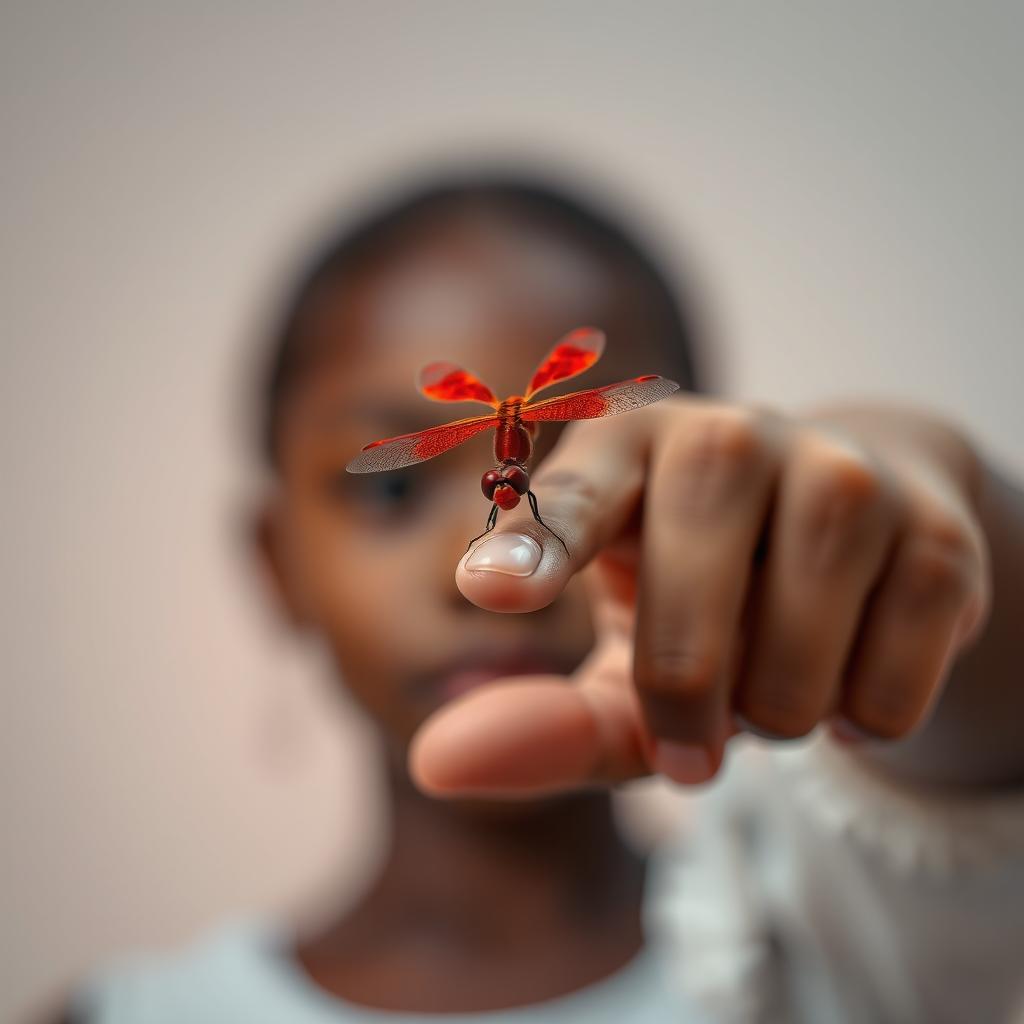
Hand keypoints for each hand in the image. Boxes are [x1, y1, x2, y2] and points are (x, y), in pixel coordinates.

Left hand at [409, 397, 989, 794]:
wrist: (853, 534)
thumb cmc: (703, 600)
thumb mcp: (616, 663)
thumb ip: (540, 718)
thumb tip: (435, 765)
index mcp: (622, 450)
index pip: (572, 500)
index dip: (535, 547)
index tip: (489, 590)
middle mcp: (724, 439)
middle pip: (687, 624)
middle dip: (685, 708)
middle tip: (694, 728)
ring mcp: (838, 474)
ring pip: (792, 672)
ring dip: (775, 715)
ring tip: (777, 668)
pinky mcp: (935, 531)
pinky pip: (885, 692)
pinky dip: (858, 719)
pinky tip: (851, 661)